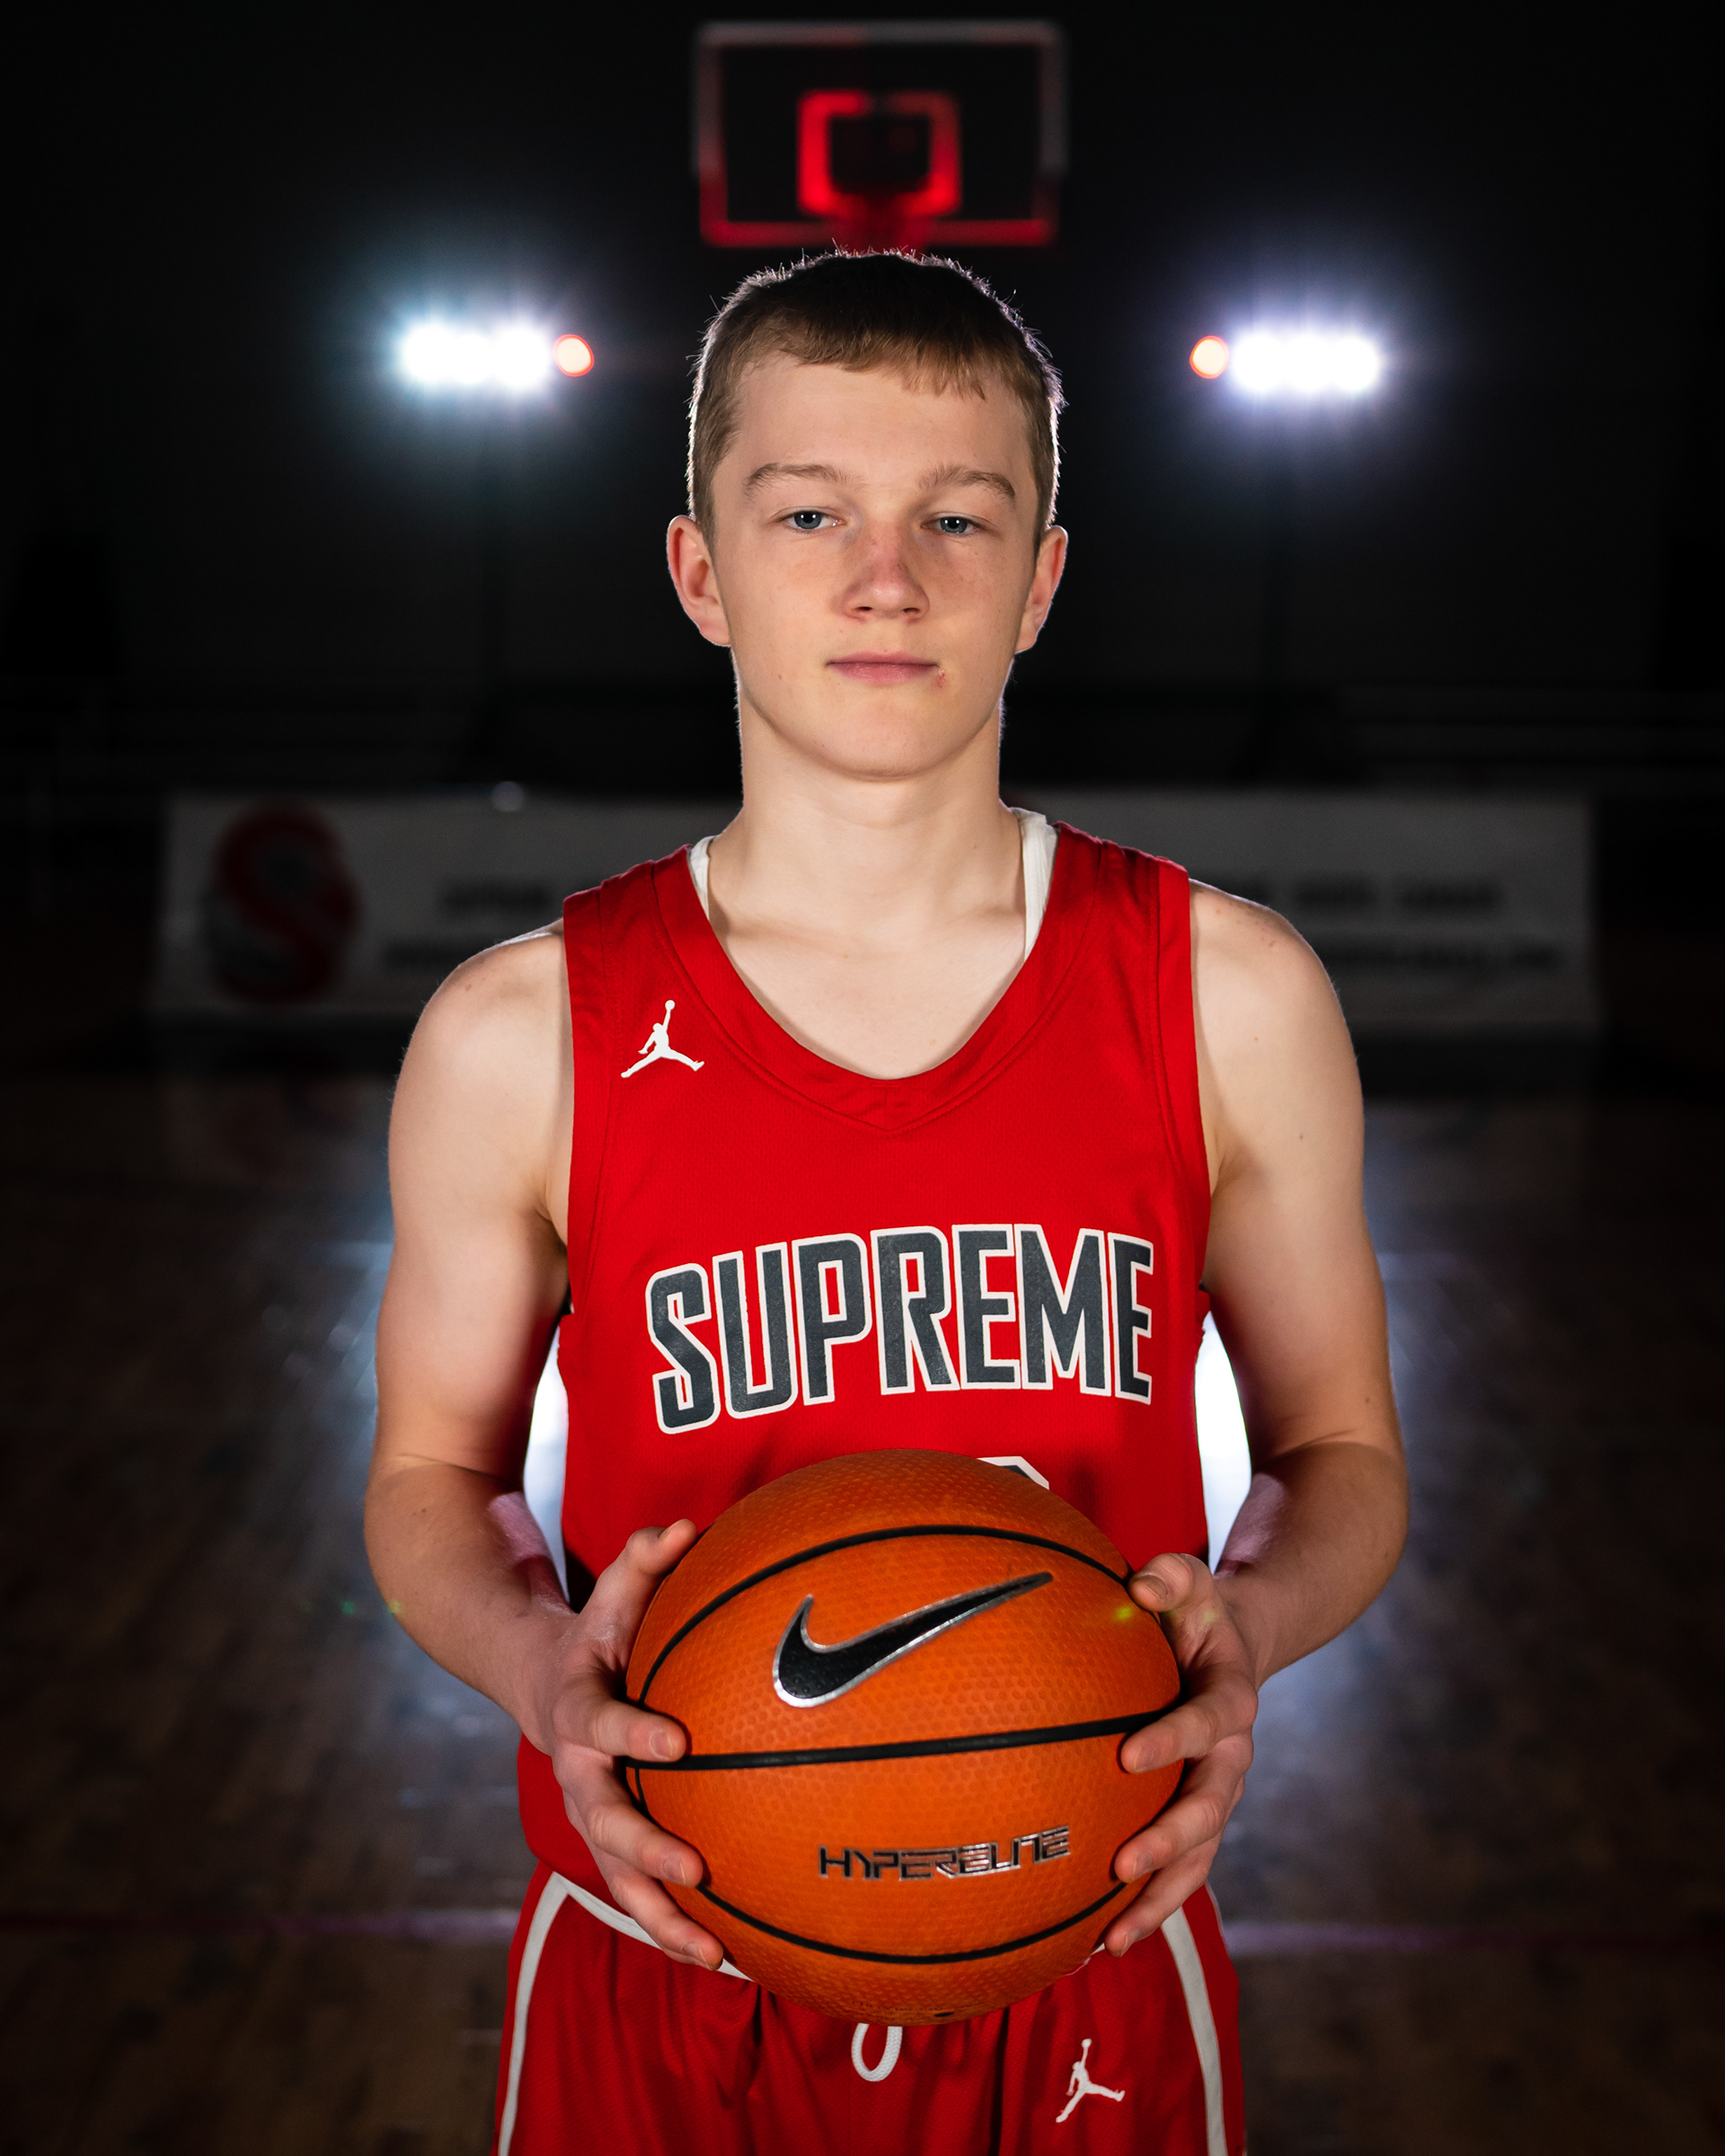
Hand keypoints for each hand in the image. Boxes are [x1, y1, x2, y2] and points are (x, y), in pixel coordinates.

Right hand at [524, 1520, 725, 1970]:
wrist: (541, 1683)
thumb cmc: (599, 1632)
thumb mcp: (616, 1592)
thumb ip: (646, 1557)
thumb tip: (687, 1524)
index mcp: (579, 1711)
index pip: (602, 1724)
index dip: (634, 1734)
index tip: (678, 1743)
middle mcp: (579, 1774)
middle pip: (605, 1821)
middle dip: (648, 1848)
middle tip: (697, 1869)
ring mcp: (591, 1817)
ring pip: (619, 1878)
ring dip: (662, 1917)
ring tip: (715, 1954)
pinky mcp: (610, 1844)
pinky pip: (639, 1893)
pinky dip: (674, 1927)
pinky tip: (727, 1957)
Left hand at [1103, 1553, 1258, 1954]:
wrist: (1233, 1647)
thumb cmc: (1195, 1611)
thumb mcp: (1190, 1579)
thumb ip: (1169, 1576)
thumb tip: (1139, 1585)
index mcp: (1232, 1699)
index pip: (1207, 1723)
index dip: (1173, 1739)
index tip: (1128, 1755)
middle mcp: (1232, 1758)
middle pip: (1210, 1811)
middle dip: (1168, 1841)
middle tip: (1121, 1864)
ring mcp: (1217, 1797)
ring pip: (1198, 1859)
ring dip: (1158, 1898)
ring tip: (1112, 1938)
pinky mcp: (1196, 1820)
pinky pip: (1178, 1871)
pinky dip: (1146, 1906)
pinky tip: (1099, 1941)